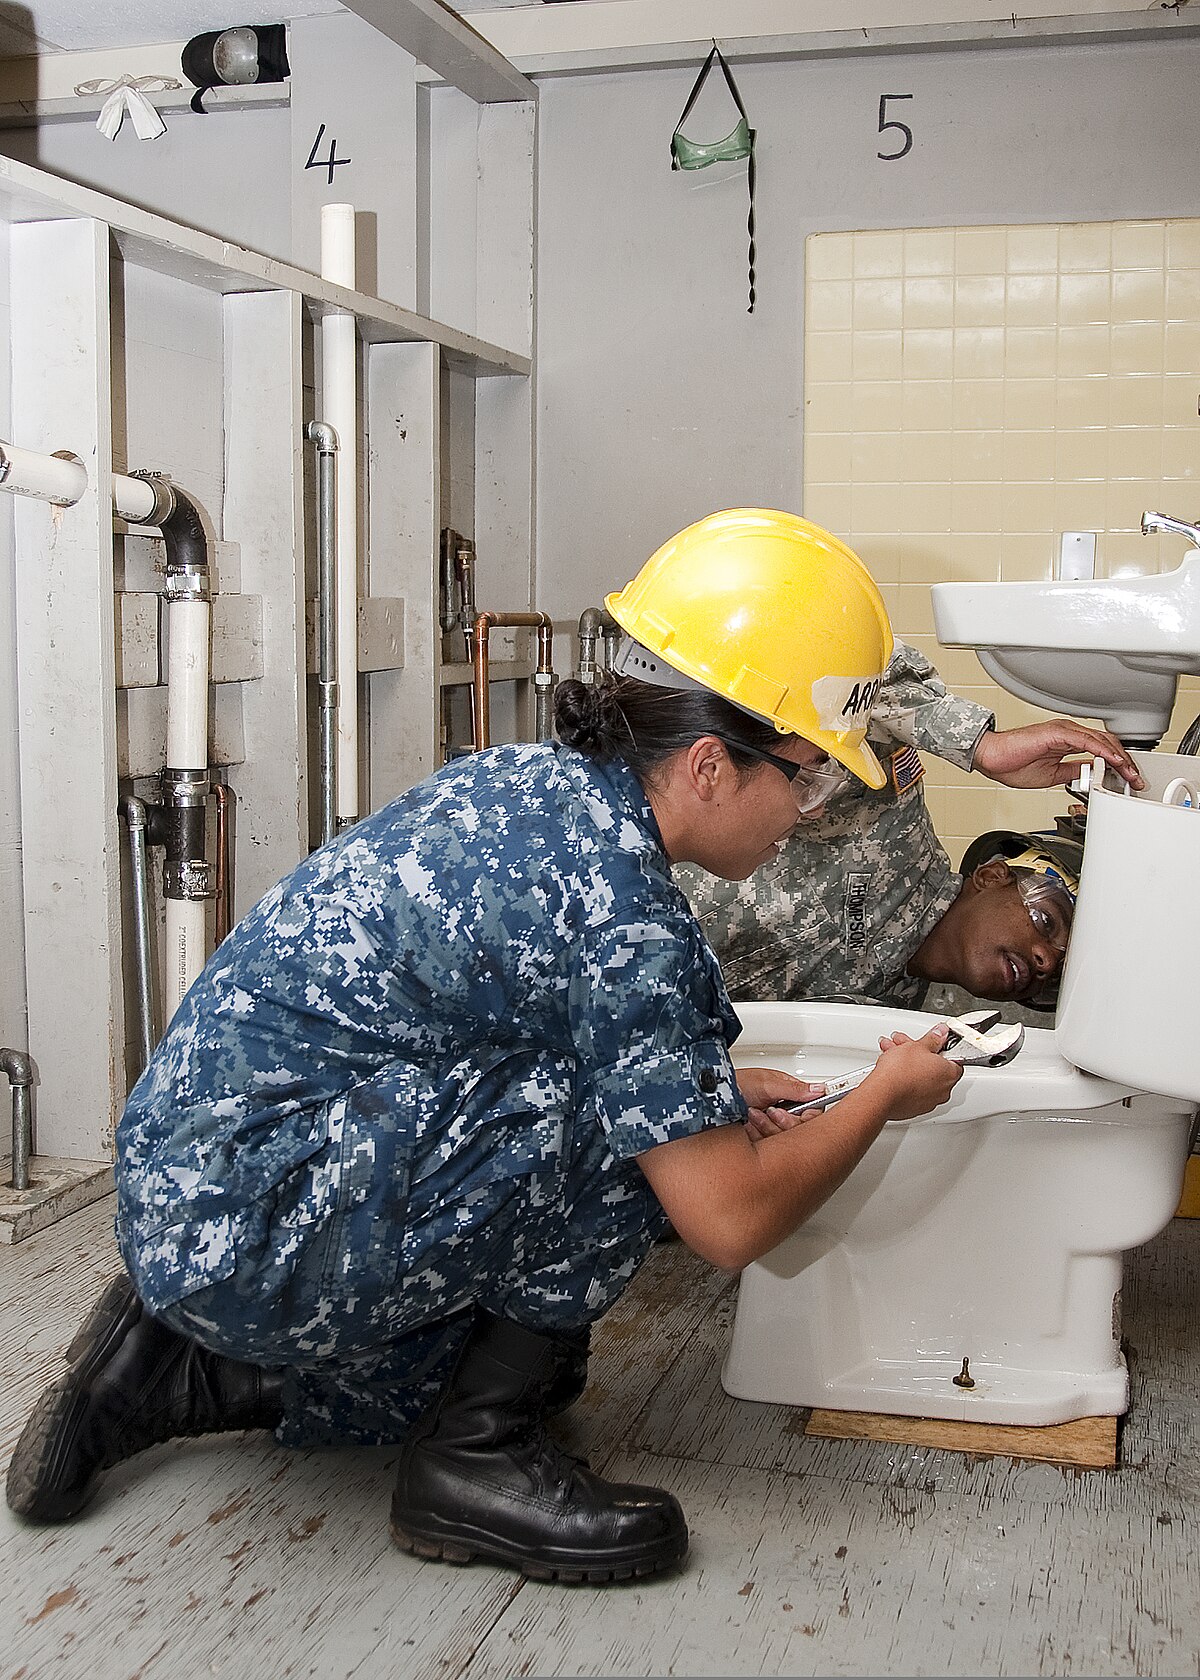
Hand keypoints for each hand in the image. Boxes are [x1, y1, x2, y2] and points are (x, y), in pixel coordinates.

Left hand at [737, 1065, 825, 1141]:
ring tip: (753, 1114)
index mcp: (791, 1095)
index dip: (805, 1118)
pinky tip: (748, 1126)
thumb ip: (794, 1089)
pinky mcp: (762, 1139)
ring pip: (784, 1140)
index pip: (813, 1112)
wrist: (712, 1100)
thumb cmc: (736, 1085)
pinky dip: (757, 1135)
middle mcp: (785, 1111)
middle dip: (782, 1122)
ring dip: (767, 1127)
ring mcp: (773, 1126)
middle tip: (770, 1111)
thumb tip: (820, 1090)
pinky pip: (768, 1146)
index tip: (789, 1114)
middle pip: (800, 1130)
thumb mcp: (766, 1084)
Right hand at [861, 1024, 961, 1120]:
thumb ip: (933, 1039)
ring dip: (908, 1064)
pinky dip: (905, 1079)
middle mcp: (943, 1091)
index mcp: (950, 1074)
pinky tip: (892, 1069)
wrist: (882, 1093)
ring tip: (892, 1053)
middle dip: (919, 1053)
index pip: (954, 1059)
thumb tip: (941, 1033)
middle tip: (907, 1045)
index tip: (931, 1043)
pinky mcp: (914, 1108)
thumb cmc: (901, 1072)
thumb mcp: (918, 1046)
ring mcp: (929, 1102)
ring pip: (921, 1078)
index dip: (940, 1048)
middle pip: (935, 1067)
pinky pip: (912, 1090)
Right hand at [972, 721, 1142, 789]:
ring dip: (1118, 757)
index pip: (1101, 750)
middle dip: (1124, 762)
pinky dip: (1102, 751)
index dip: (1118, 764)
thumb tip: (1092, 775)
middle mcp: (1068, 733)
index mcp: (1066, 742)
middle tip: (1134, 780)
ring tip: (1129, 773)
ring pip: (1100, 740)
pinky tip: (1112, 761)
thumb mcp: (1052, 775)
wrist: (990, 758)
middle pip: (1107, 743)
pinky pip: (1086, 741)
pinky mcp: (1056, 733)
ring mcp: (1063, 731)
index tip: (1127, 780)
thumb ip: (1073, 772)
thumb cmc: (1011, 764)